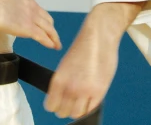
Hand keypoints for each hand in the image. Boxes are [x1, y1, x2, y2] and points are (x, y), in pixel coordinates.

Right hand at [0, 0, 60, 49]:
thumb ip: (8, 3)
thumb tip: (4, 7)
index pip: (39, 9)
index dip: (44, 18)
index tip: (46, 25)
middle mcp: (32, 5)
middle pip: (47, 19)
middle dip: (51, 28)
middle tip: (54, 37)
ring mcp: (31, 16)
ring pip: (48, 28)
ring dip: (54, 37)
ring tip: (57, 44)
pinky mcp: (28, 27)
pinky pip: (42, 36)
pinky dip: (49, 41)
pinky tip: (52, 46)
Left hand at [44, 2, 141, 118]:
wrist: (99, 36)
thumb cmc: (84, 48)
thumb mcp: (66, 66)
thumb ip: (63, 84)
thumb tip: (63, 98)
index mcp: (58, 79)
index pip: (50, 106)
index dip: (54, 105)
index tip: (59, 102)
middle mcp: (70, 87)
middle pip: (63, 112)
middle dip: (66, 108)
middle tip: (70, 102)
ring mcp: (86, 91)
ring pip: (76, 114)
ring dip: (77, 110)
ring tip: (80, 102)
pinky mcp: (100, 91)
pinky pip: (90, 109)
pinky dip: (88, 107)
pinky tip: (88, 99)